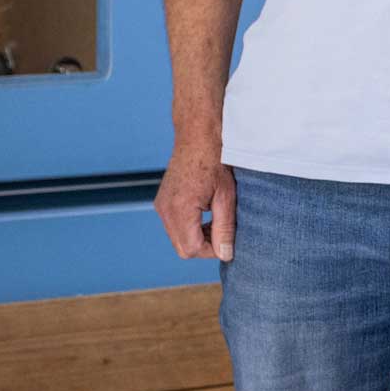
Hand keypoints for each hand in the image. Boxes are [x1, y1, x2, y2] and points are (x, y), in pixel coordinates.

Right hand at [154, 143, 235, 261]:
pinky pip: (174, 226)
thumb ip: (225, 228)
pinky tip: (205, 213)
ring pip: (178, 239)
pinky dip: (189, 227)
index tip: (228, 240)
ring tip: (216, 220)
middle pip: (182, 248)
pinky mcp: (162, 202)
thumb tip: (226, 254)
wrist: (198, 136)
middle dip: (204, 246)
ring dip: (197, 237)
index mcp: (180, 209)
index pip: (191, 249)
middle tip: (223, 232)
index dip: (213, 250)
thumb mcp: (226, 197)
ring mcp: (161, 206)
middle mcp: (165, 210)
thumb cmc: (215, 161)